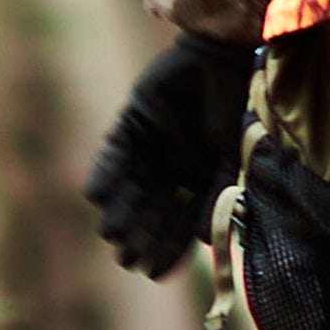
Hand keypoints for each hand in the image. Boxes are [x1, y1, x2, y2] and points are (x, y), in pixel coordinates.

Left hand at [87, 32, 256, 279]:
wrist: (221, 56)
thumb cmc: (234, 105)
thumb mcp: (230, 155)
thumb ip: (216, 194)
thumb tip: (206, 240)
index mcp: (195, 180)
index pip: (179, 222)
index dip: (167, 247)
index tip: (154, 273)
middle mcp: (169, 169)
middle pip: (150, 210)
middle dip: (139, 235)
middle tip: (127, 259)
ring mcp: (148, 149)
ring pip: (129, 189)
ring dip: (119, 211)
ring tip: (112, 233)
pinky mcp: (130, 125)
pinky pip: (112, 155)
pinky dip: (104, 174)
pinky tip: (95, 196)